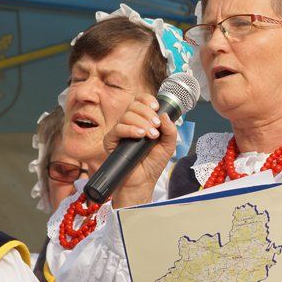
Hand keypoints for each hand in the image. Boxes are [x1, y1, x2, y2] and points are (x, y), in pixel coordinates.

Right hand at [105, 93, 177, 208]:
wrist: (143, 181)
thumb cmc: (153, 163)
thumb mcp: (168, 145)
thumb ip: (170, 130)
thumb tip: (165, 114)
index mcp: (142, 120)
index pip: (140, 101)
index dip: (147, 100)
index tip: (156, 107)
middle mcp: (129, 123)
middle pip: (134, 105)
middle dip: (148, 113)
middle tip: (156, 127)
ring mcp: (119, 131)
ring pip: (127, 116)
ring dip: (142, 123)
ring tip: (151, 135)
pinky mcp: (111, 141)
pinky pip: (118, 128)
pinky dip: (130, 129)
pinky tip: (140, 135)